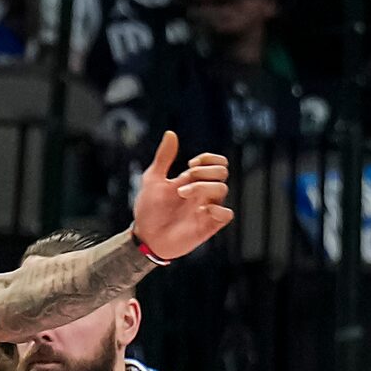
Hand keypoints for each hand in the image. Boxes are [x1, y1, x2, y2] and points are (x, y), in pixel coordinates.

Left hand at [130, 131, 232, 261]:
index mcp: (194, 180)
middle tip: (186, 178)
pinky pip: (227, 214)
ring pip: (223, 189)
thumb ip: (163, 158)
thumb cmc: (148, 210)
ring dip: (203, 187)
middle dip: (206, 171)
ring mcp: (207, 208)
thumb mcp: (152, 180)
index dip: (209, 158)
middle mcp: (203, 193)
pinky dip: (218, 210)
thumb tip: (171, 133)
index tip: (191, 164)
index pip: (217, 162)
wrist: (144, 237)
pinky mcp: (209, 225)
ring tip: (182, 194)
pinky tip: (200, 211)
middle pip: (222, 172)